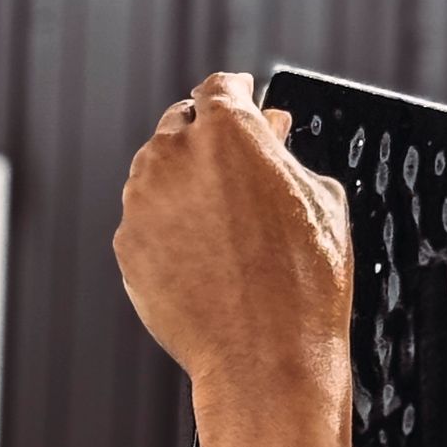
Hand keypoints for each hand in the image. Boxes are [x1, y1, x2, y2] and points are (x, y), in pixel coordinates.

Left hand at [113, 73, 352, 418]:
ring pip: (160, 173)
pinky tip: (208, 259)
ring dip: (188, 185)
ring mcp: (142, 201)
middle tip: (243, 173)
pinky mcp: (126, 245)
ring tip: (230, 227)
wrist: (266, 358)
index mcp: (227, 130)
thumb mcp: (320, 201)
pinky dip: (172, 229)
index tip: (247, 102)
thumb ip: (285, 152)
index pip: (221, 88)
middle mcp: (173, 155)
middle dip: (210, 141)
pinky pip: (148, 221)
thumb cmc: (305, 282)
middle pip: (183, 125)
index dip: (238, 95)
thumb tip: (270, 129)